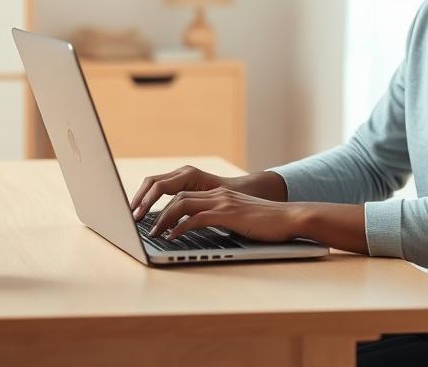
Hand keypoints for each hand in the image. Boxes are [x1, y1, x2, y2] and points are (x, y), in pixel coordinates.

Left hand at [129, 165, 286, 220]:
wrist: (290, 218)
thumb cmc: (265, 224)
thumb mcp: (236, 219)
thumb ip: (217, 220)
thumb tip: (195, 231)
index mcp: (216, 193)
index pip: (180, 191)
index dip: (159, 201)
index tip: (144, 214)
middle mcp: (216, 193)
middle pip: (175, 193)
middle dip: (153, 207)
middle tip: (137, 222)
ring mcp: (222, 202)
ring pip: (182, 204)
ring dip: (163, 218)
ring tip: (151, 232)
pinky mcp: (228, 214)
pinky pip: (197, 218)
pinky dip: (181, 227)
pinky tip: (172, 237)